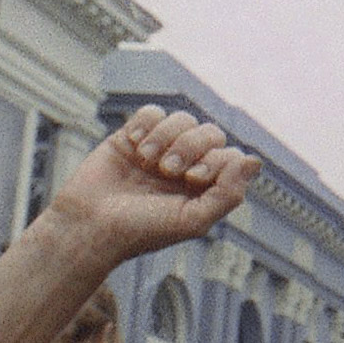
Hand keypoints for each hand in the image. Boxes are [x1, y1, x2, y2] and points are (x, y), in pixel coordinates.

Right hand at [41, 106, 259, 263]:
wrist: (89, 225)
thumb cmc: (141, 230)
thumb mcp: (192, 221)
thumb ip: (228, 193)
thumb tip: (254, 160)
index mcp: (205, 186)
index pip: (230, 154)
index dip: (216, 159)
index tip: (192, 178)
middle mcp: (187, 164)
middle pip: (210, 131)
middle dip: (191, 146)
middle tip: (168, 170)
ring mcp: (160, 148)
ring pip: (182, 118)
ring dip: (167, 137)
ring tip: (147, 161)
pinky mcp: (132, 136)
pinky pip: (153, 111)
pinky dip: (146, 125)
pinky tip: (134, 146)